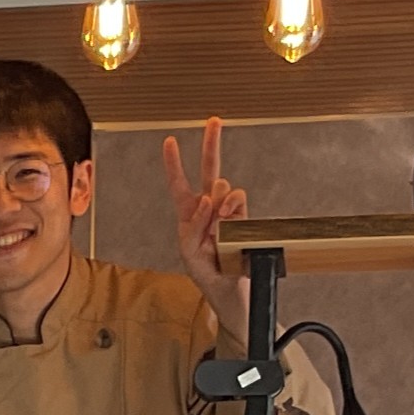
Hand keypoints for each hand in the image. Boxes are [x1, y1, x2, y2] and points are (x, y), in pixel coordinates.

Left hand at [164, 118, 253, 328]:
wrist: (231, 294)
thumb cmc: (207, 275)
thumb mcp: (190, 253)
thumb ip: (196, 224)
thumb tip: (209, 198)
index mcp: (189, 217)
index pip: (180, 185)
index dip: (174, 164)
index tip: (169, 140)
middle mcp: (208, 210)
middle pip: (208, 170)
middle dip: (211, 144)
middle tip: (214, 120)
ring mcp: (227, 213)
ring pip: (223, 186)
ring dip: (218, 196)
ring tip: (219, 220)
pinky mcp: (244, 219)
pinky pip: (238, 200)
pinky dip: (231, 205)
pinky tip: (228, 218)